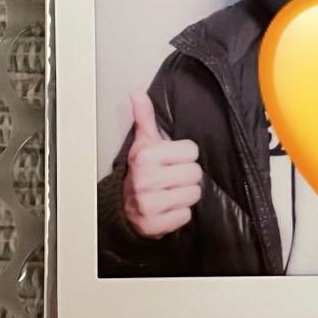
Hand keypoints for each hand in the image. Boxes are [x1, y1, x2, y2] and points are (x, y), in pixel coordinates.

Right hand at [122, 90, 202, 238]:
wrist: (122, 206)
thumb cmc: (140, 171)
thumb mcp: (143, 143)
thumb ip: (144, 117)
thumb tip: (137, 92)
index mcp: (146, 156)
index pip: (192, 151)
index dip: (184, 156)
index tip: (170, 160)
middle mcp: (146, 179)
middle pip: (196, 173)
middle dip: (186, 176)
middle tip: (171, 178)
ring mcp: (149, 204)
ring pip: (194, 194)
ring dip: (185, 195)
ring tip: (169, 192)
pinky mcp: (155, 225)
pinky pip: (186, 215)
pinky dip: (179, 214)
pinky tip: (167, 208)